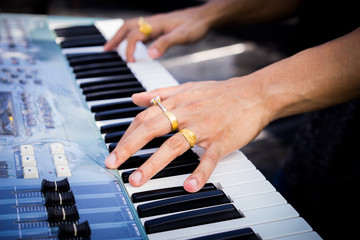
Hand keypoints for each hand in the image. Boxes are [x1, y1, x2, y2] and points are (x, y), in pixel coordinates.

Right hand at [103, 7, 211, 61]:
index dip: (130, 49)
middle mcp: (151, 22)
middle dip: (115, 39)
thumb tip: (150, 55)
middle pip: (127, 28)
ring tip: (112, 47)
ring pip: (131, 27)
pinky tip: (131, 44)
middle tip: (105, 50)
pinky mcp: (158, 26)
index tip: (129, 62)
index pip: (135, 35)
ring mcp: (154, 23)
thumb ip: (165, 44)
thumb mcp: (181, 36)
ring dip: (120, 37)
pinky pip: (139, 30)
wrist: (204, 18)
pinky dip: (130, 37)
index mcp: (155, 24)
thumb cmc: (194, 26)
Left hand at [104, 78, 271, 191]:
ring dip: (153, 164)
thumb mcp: (187, 88)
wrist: (254, 94)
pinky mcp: (221, 141)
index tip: (115, 149)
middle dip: (128, 147)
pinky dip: (199, 173)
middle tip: (112, 164)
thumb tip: (135, 98)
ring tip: (136, 180)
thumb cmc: (220, 92)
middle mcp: (186, 113)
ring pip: (174, 146)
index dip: (127, 134)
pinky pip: (208, 159)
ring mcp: (204, 128)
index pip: (144, 117)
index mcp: (177, 102)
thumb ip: (160, 94)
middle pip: (151, 129)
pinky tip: (188, 187)